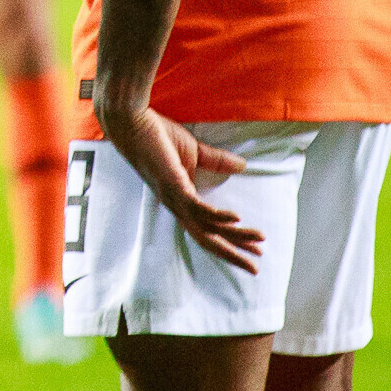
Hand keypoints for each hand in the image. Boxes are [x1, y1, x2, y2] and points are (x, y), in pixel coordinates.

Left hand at [98, 98, 262, 273]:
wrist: (132, 122)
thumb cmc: (157, 136)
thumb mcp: (194, 151)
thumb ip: (217, 161)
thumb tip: (242, 165)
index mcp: (181, 201)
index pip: (208, 229)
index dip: (230, 242)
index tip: (253, 250)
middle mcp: (177, 206)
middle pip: (208, 239)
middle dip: (233, 254)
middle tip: (256, 268)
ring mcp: (174, 198)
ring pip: (208, 227)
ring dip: (235, 236)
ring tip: (258, 240)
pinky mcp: (172, 186)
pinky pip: (198, 208)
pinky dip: (217, 216)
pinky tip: (236, 219)